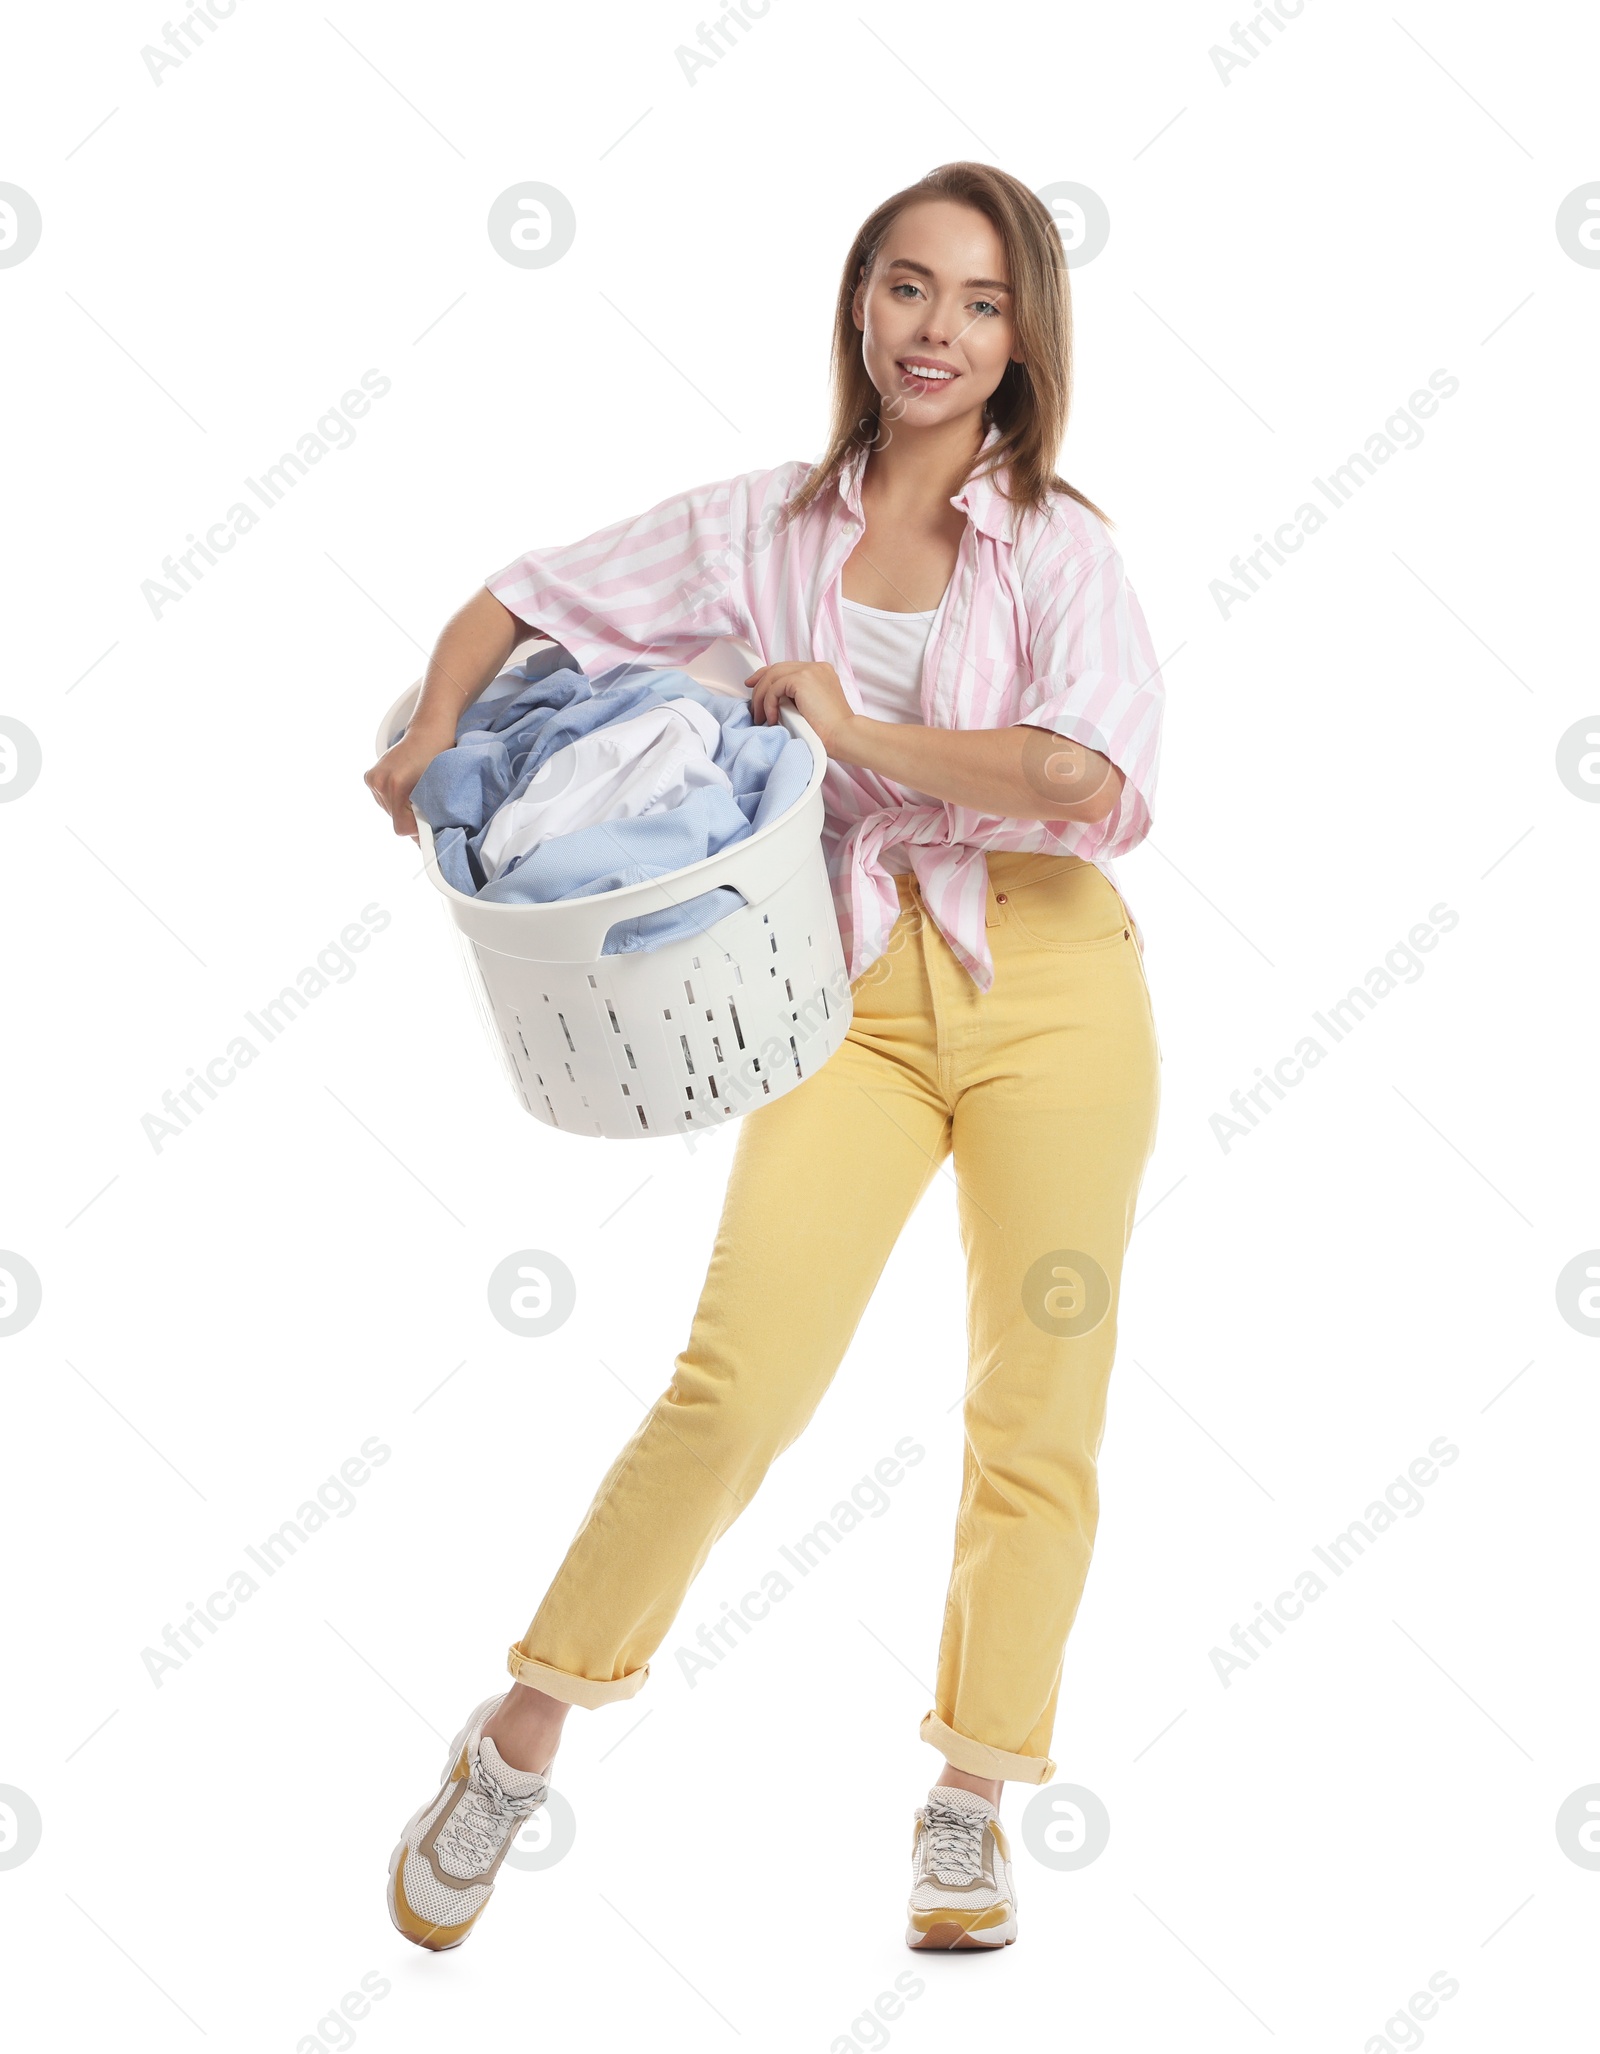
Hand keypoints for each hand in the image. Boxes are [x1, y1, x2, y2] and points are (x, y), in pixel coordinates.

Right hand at [364, 717, 455, 838]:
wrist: (428, 731)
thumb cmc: (439, 757)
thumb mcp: (439, 788)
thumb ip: (430, 815)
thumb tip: (426, 842)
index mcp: (396, 784)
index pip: (401, 827)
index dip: (417, 829)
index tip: (428, 821)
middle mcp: (379, 781)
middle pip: (394, 820)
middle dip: (411, 817)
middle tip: (425, 803)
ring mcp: (372, 779)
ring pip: (389, 812)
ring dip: (403, 808)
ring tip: (415, 791)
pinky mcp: (370, 777)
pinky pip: (384, 801)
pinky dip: (396, 800)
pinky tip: (405, 787)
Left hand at [744, 660, 855, 754]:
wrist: (844, 735)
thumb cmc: (831, 731)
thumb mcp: (811, 708)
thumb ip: (797, 698)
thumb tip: (773, 700)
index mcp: (820, 672)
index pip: (787, 668)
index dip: (767, 676)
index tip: (754, 686)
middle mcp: (816, 667)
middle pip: (777, 668)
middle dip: (759, 683)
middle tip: (751, 704)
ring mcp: (810, 670)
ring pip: (773, 676)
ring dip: (761, 698)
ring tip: (759, 717)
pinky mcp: (803, 679)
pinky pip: (774, 688)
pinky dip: (768, 704)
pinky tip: (771, 719)